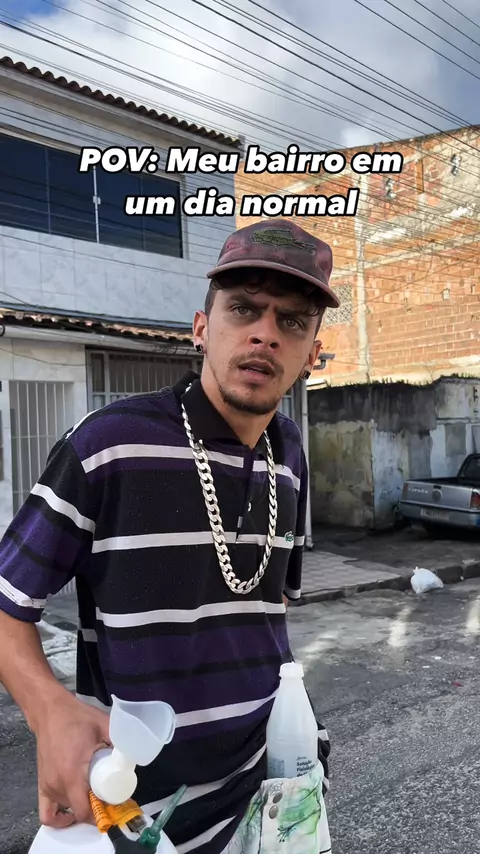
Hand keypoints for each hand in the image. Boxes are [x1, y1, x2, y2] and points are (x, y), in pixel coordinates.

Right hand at [35, 693, 111, 827]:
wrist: (51, 711)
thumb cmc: (77, 718)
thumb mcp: (103, 726)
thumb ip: (119, 740)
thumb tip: (134, 753)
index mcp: (72, 774)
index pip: (84, 810)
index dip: (99, 814)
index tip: (112, 807)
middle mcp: (57, 785)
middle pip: (78, 811)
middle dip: (95, 808)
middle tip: (108, 796)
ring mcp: (47, 786)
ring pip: (66, 809)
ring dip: (81, 807)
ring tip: (94, 794)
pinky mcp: (41, 784)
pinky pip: (47, 812)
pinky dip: (59, 817)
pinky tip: (71, 810)